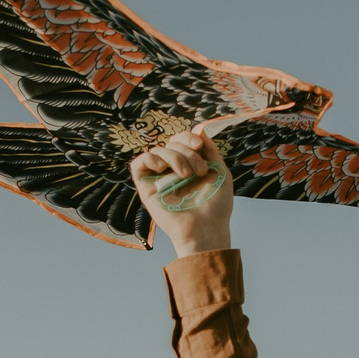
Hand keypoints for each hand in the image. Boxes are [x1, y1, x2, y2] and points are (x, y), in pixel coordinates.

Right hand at [129, 129, 233, 257]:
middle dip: (186, 151)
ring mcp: (158, 179)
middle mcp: (171, 171)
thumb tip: (199, 128)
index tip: (200, 146)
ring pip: (157, 151)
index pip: (180, 140)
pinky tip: (162, 168)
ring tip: (186, 176)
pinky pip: (138, 164)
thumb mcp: (220, 171)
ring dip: (174, 157)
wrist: (207, 229)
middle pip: (170, 144)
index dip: (188, 137)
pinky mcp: (146, 189)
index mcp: (187, 165)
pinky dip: (149, 159)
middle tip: (199, 171)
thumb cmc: (216, 205)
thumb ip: (210, 149)